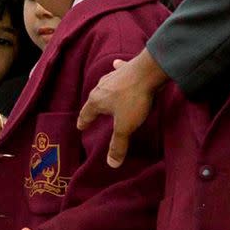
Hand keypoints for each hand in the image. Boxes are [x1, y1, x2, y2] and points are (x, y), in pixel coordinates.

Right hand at [76, 50, 166, 167]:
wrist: (149, 71)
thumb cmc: (134, 99)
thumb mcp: (125, 126)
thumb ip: (118, 144)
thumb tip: (111, 164)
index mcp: (97, 101)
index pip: (86, 114)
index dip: (84, 122)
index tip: (80, 127)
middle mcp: (101, 87)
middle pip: (94, 99)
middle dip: (92, 106)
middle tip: (91, 113)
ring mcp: (113, 76)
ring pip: (105, 85)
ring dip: (103, 91)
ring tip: (103, 94)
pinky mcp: (126, 68)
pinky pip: (119, 70)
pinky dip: (118, 71)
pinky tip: (117, 65)